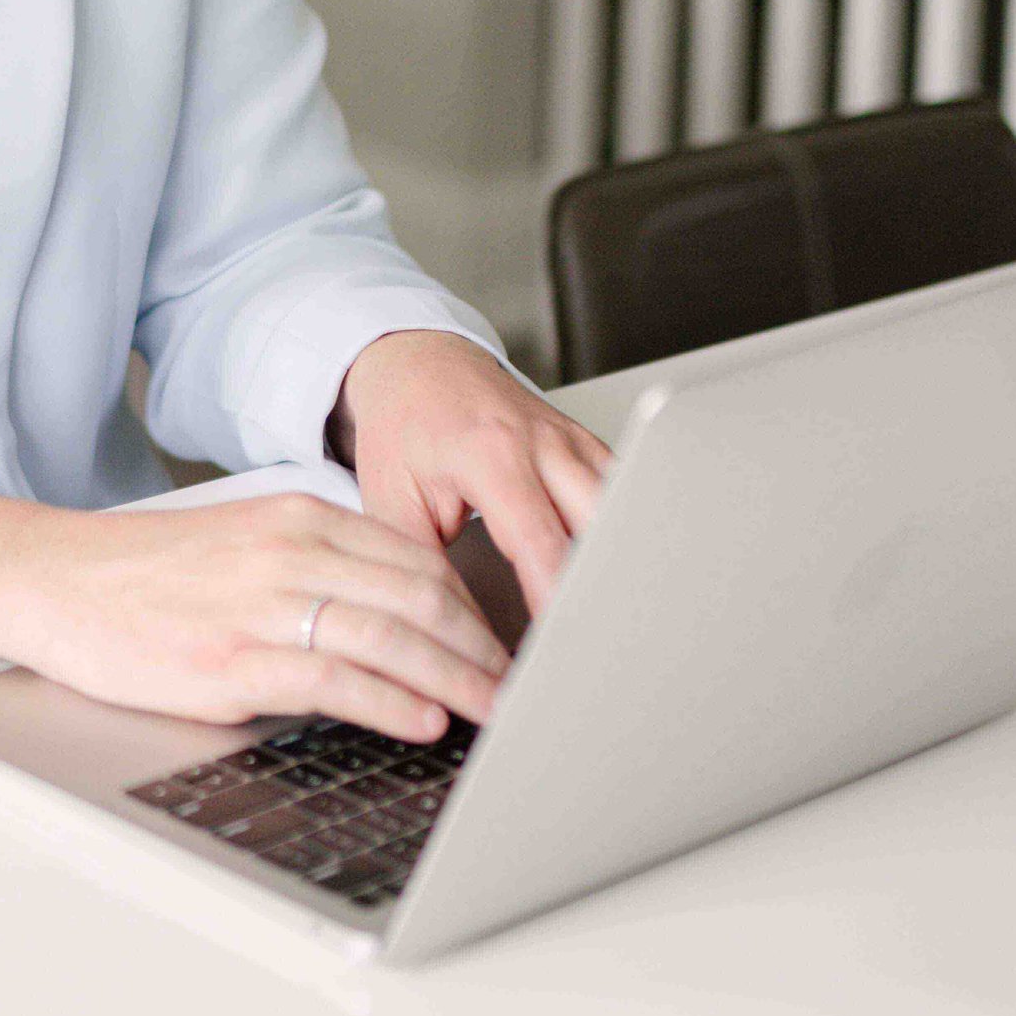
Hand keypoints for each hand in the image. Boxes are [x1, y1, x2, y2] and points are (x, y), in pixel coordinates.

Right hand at [0, 484, 510, 744]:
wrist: (50, 579)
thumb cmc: (145, 577)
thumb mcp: (242, 548)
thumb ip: (317, 572)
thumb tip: (401, 628)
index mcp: (296, 516)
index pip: (418, 559)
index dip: (478, 607)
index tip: (512, 646)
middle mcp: (288, 550)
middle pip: (422, 595)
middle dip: (486, 647)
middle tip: (528, 688)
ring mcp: (261, 604)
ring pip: (392, 636)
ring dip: (460, 679)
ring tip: (500, 712)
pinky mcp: (232, 659)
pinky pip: (336, 679)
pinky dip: (394, 701)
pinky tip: (425, 719)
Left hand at [331, 330, 609, 619]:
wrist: (418, 364)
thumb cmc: (402, 427)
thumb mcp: (390, 498)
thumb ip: (423, 565)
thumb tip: (452, 634)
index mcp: (492, 454)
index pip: (540, 543)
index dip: (556, 603)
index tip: (560, 650)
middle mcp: (544, 444)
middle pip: (602, 528)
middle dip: (604, 590)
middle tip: (597, 646)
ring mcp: (574, 442)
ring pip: (625, 511)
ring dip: (622, 564)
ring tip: (616, 622)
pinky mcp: (590, 448)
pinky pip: (624, 495)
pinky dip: (625, 536)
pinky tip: (621, 576)